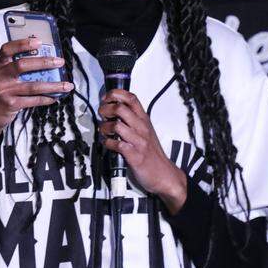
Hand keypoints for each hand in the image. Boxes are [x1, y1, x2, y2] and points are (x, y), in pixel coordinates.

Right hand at [0, 37, 73, 143]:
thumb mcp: (2, 76)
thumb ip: (16, 68)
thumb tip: (44, 62)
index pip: (7, 49)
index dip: (22, 44)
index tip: (38, 42)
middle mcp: (0, 76)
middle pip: (22, 65)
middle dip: (44, 62)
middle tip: (59, 62)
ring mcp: (5, 91)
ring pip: (33, 86)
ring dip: (53, 85)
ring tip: (66, 85)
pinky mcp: (11, 104)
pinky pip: (33, 100)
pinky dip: (46, 98)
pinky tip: (55, 97)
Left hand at [98, 89, 186, 213]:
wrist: (164, 174)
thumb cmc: (152, 153)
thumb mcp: (146, 131)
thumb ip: (133, 120)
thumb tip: (113, 110)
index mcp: (144, 120)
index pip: (131, 98)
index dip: (115, 94)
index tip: (106, 98)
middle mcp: (142, 128)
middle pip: (120, 108)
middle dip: (106, 109)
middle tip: (102, 116)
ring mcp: (139, 141)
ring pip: (117, 125)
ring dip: (105, 128)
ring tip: (104, 132)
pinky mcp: (135, 156)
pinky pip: (117, 145)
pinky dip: (108, 144)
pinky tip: (108, 145)